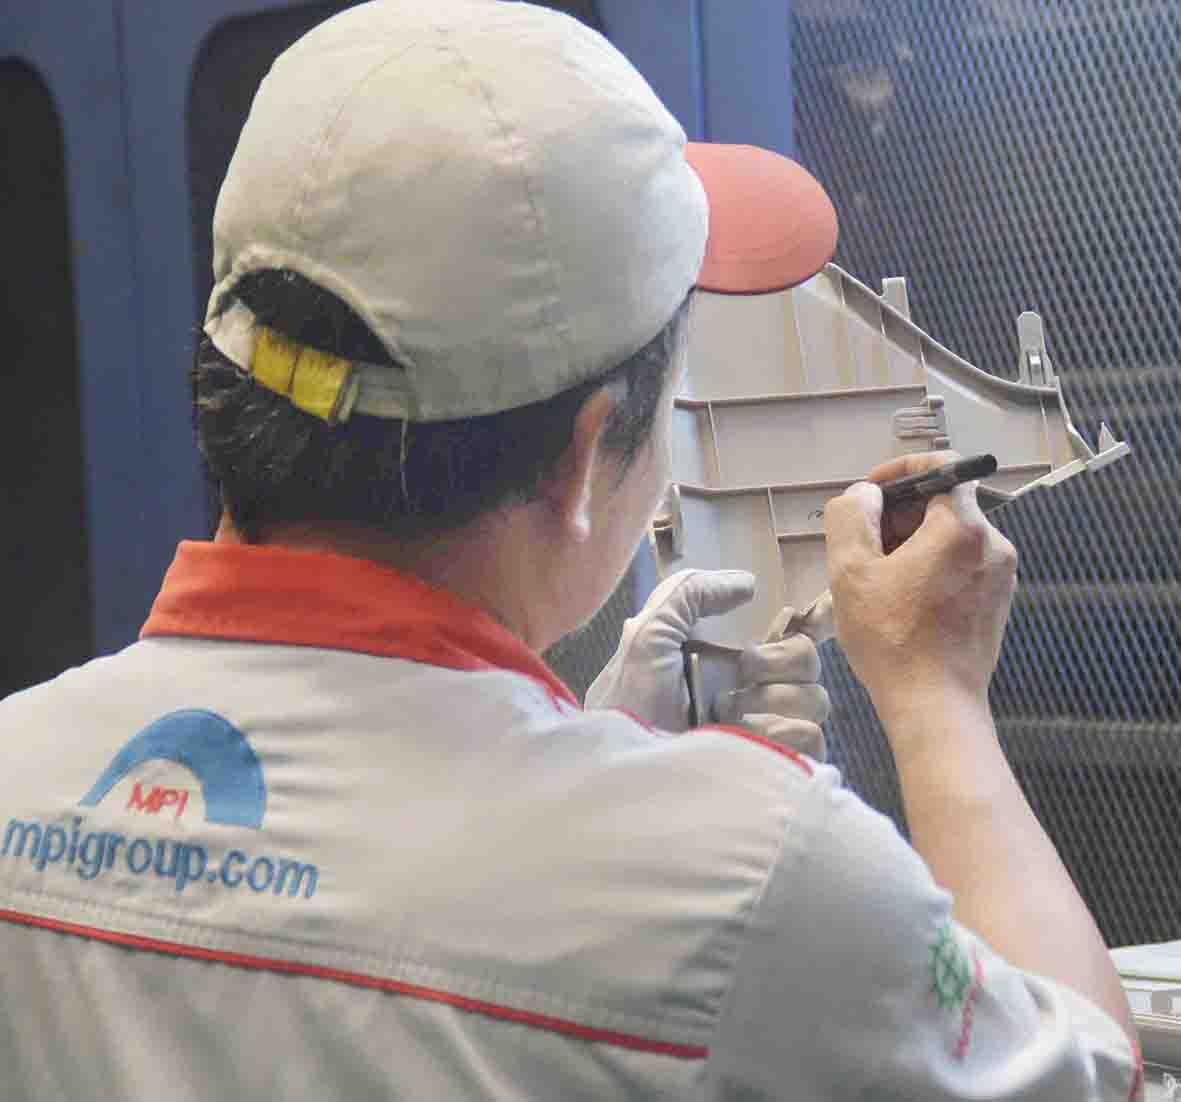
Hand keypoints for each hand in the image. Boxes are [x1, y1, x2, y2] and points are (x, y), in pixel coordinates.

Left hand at [585, 570, 829, 753]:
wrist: (627, 769)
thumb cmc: (630, 701)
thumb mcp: (649, 633)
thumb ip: (692, 593)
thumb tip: (748, 584)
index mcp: (731, 664)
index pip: (790, 637)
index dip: (807, 624)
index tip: (808, 615)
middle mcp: (755, 697)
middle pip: (809, 661)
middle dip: (776, 660)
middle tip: (739, 673)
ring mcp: (769, 736)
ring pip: (816, 699)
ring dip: (771, 700)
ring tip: (725, 715)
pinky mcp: (778, 770)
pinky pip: (812, 738)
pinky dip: (776, 732)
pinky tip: (740, 740)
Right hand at [823, 452, 1017, 725]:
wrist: (935, 706)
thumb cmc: (892, 638)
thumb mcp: (851, 571)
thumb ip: (851, 516)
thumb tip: (864, 496)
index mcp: (962, 528)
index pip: (940, 466)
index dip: (898, 471)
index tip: (869, 497)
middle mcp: (993, 544)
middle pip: (943, 504)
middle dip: (898, 515)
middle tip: (862, 547)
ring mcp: (1000, 575)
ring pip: (950, 537)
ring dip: (910, 545)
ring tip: (877, 580)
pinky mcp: (997, 602)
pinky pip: (961, 565)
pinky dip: (930, 569)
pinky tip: (902, 602)